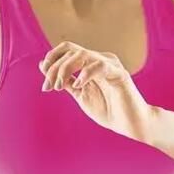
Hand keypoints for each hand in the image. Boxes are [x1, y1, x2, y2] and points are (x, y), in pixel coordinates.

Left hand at [39, 41, 156, 143]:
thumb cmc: (108, 110)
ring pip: (82, 54)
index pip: (67, 50)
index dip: (51, 60)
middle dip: (55, 68)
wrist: (130, 124)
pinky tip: (79, 85)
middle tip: (49, 87)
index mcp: (90, 63)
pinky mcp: (119, 73)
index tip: (45, 83)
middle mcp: (100, 59)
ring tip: (60, 87)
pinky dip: (85, 73)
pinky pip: (100, 65)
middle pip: (71, 50)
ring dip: (66, 69)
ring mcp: (110, 64)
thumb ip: (65, 80)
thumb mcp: (80, 95)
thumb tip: (43, 66)